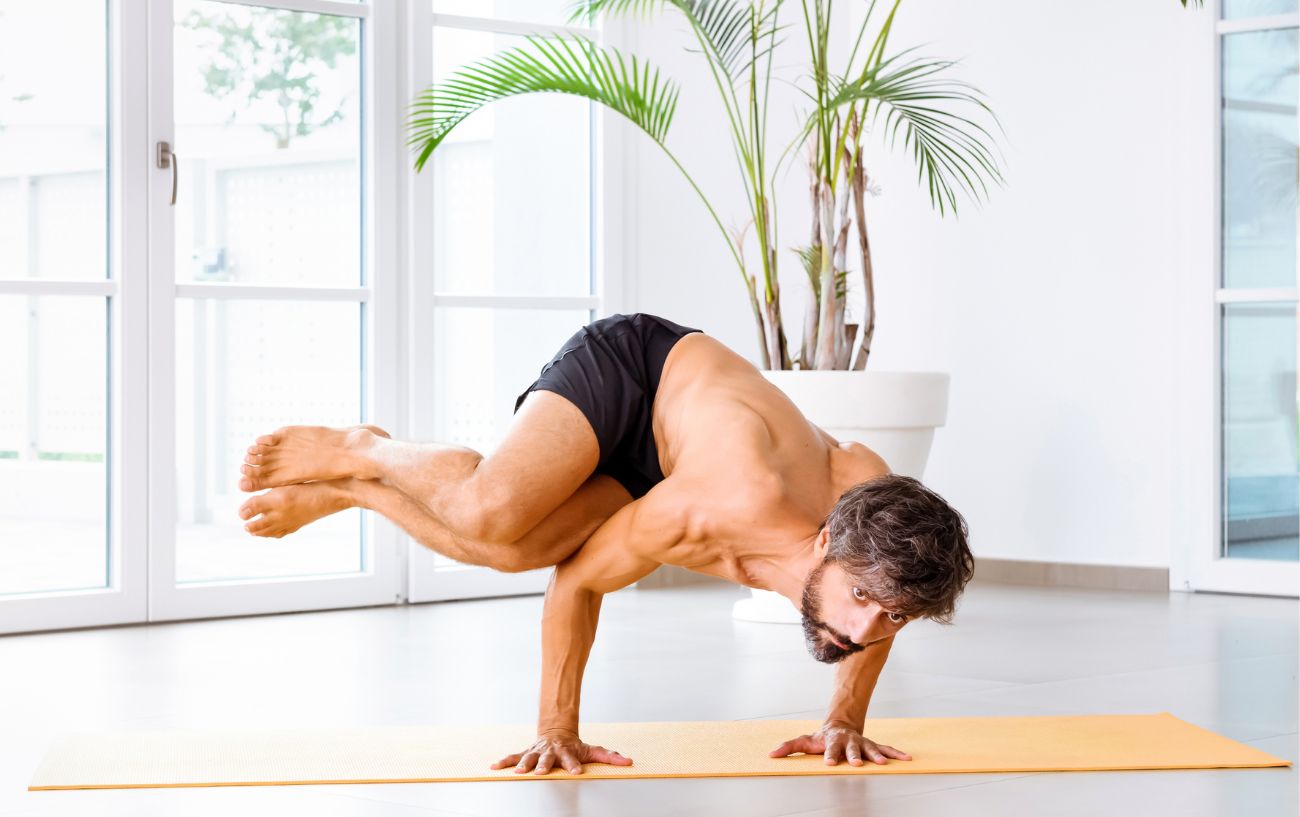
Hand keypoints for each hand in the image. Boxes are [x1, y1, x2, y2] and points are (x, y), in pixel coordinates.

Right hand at [490, 729, 632, 774]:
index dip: (574, 765)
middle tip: (543, 772)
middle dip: (545, 766)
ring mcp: (537, 752)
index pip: (572, 760)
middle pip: (548, 759)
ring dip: (523, 765)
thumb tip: (629, 762)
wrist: (557, 731)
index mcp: (567, 752)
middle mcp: (551, 752)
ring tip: (518, 772)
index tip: (577, 772)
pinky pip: (513, 756)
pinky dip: (504, 761)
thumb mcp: (593, 750)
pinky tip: (494, 766)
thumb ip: (610, 757)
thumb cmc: (575, 745)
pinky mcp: (527, 753)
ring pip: (529, 758)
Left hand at [769, 720, 911, 766]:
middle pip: (852, 749)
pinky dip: (896, 753)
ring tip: (883, 763)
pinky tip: (907, 758)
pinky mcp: (873, 745)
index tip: (829, 763)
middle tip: (856, 764)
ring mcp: (862, 743)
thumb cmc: (821, 737)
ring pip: (871, 749)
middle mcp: (849, 742)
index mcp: (832, 741)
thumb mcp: (804, 741)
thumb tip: (771, 754)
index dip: (830, 756)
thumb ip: (789, 747)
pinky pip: (886, 749)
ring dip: (877, 756)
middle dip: (854, 756)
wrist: (840, 725)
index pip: (830, 749)